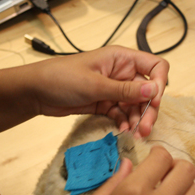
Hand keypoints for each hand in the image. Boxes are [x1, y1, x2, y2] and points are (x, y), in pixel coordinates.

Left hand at [29, 46, 168, 136]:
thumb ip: (125, 89)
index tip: (153, 102)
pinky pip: (122, 113)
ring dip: (138, 119)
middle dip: (149, 110)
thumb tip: (154, 90)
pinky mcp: (105, 103)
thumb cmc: (61, 78)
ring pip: (136, 105)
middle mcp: (121, 72)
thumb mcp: (94, 84)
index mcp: (121, 59)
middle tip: (144, 129)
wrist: (36, 92)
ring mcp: (113, 89)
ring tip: (134, 134)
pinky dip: (124, 122)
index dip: (159, 84)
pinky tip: (122, 130)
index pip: (154, 66)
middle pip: (147, 91)